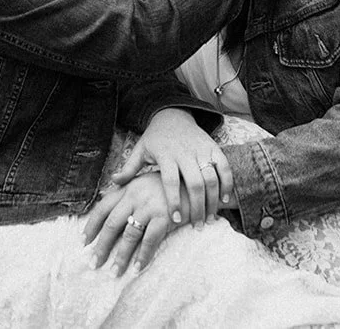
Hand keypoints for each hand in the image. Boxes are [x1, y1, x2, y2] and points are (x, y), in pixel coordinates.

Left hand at [82, 174, 175, 274]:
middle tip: (94, 263)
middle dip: (101, 246)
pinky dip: (143, 256)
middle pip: (112, 224)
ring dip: (121, 256)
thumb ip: (127, 188)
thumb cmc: (169, 184)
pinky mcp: (164, 217)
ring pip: (129, 235)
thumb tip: (105, 195)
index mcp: (127, 188)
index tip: (83, 242)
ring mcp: (149, 207)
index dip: (91, 225)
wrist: (194, 181)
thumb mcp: (144, 180)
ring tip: (114, 272)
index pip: (102, 207)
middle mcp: (135, 196)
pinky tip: (138, 268)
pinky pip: (150, 240)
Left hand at [109, 109, 232, 223]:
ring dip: (213, 199)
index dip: (174, 200)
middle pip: (195, 182)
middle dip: (198, 206)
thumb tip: (112, 182)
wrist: (174, 115)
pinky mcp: (213, 148)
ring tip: (210, 218)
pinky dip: (227, 184)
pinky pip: (224, 167)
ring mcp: (201, 150)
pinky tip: (225, 201)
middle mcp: (185, 152)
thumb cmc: (155, 138)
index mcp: (166, 154)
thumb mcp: (140, 150)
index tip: (176, 219)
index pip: (171, 180)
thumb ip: (129, 168)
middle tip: (197, 225)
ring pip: (212, 177)